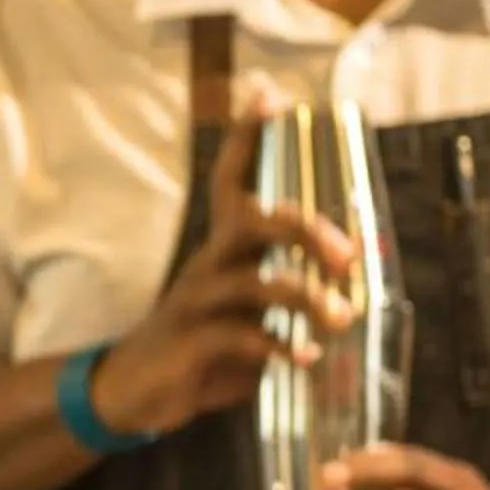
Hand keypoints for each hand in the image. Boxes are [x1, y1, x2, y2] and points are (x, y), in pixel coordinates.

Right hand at [87, 104, 357, 440]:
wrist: (132, 392)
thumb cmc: (200, 351)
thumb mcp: (249, 324)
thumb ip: (294, 314)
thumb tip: (357, 315)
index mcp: (222, 252)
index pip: (230, 182)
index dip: (245, 140)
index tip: (267, 97)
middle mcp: (209, 266)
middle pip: (252, 222)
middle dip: (305, 230)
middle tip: (348, 257)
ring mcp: (197, 303)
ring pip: (253, 282)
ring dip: (304, 297)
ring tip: (341, 319)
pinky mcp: (190, 343)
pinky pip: (239, 337)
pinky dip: (279, 346)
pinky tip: (304, 358)